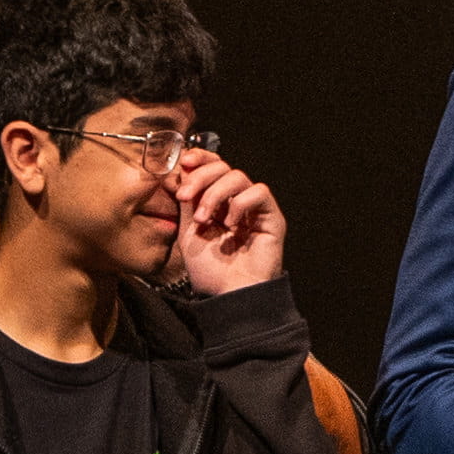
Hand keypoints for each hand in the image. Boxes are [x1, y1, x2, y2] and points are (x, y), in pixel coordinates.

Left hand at [164, 147, 285, 295]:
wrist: (230, 295)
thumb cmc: (211, 271)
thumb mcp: (188, 231)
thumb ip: (188, 201)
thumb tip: (182, 171)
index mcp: (217, 202)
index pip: (212, 167)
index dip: (200, 158)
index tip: (185, 162)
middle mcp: (236, 201)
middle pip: (223, 166)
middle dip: (201, 177)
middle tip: (185, 196)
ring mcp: (255, 209)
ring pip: (238, 176)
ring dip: (215, 193)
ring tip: (204, 219)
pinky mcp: (272, 217)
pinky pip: (259, 192)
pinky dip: (240, 203)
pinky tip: (231, 224)